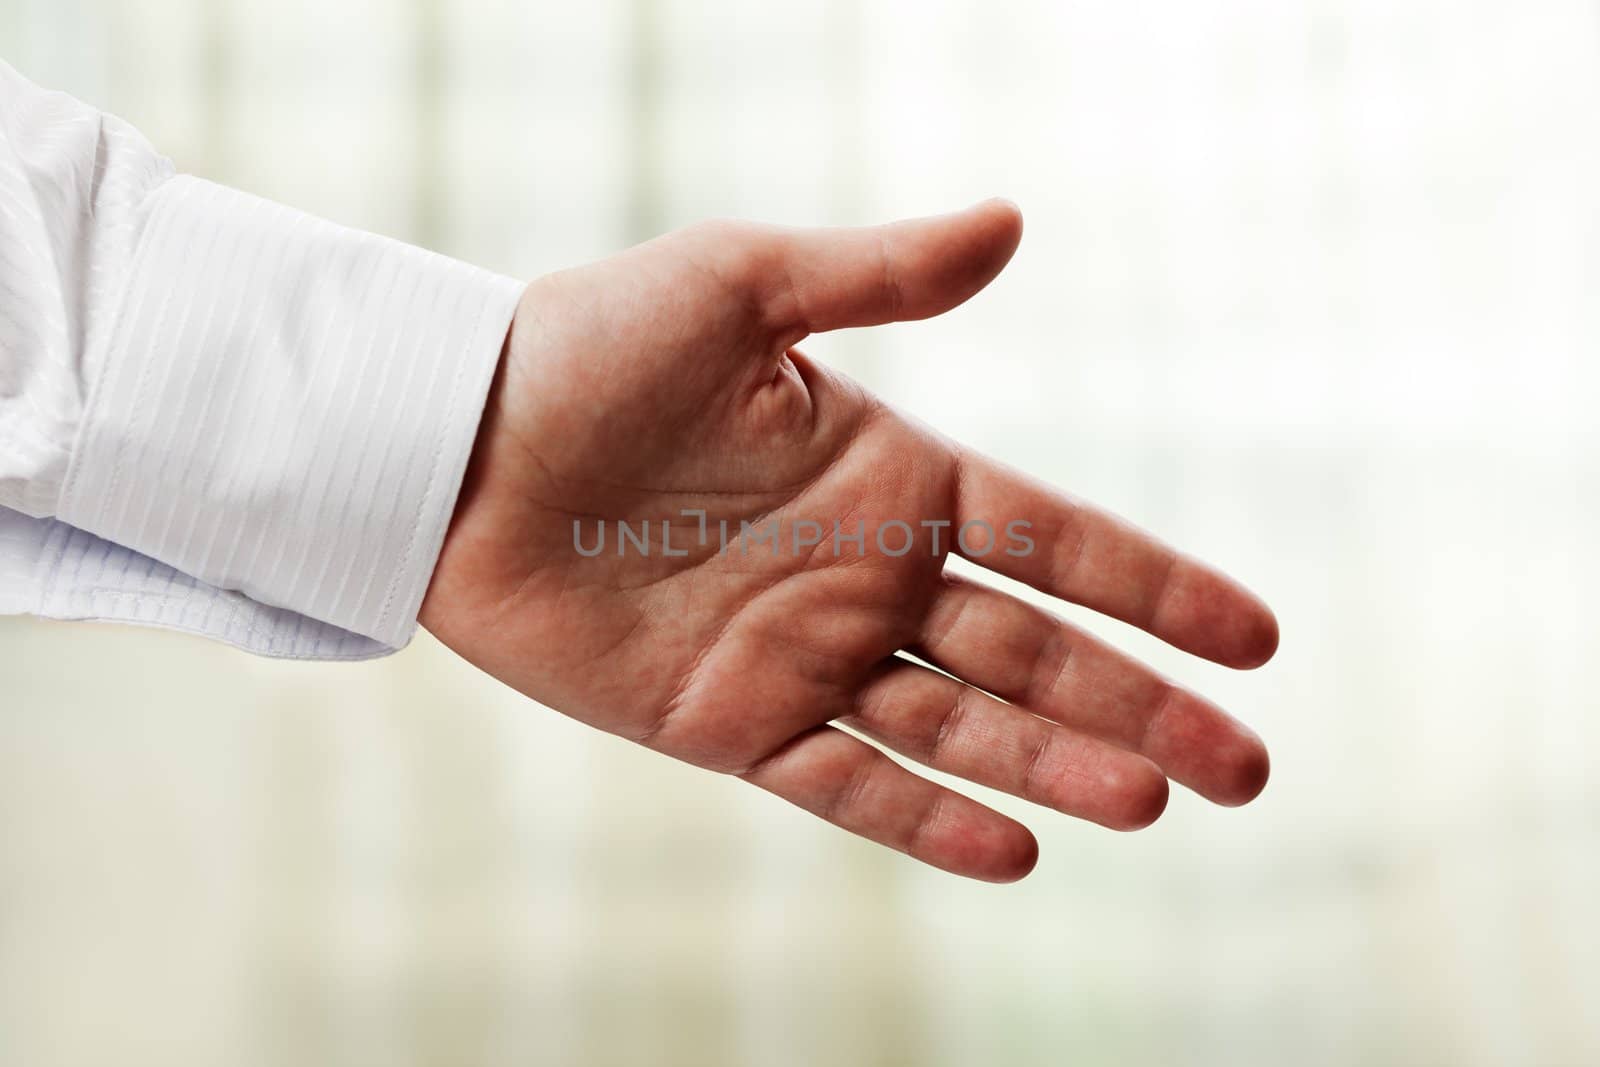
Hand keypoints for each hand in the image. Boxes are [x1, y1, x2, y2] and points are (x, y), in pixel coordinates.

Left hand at [419, 200, 1277, 881]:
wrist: (452, 447)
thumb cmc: (586, 348)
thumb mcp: (738, 285)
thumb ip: (878, 275)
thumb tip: (1012, 222)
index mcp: (891, 474)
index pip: (1058, 542)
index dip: (1157, 589)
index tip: (1256, 637)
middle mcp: (867, 576)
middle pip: (1036, 655)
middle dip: (1145, 705)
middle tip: (1251, 766)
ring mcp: (803, 657)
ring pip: (962, 726)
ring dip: (1062, 765)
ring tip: (1161, 802)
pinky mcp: (729, 724)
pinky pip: (846, 782)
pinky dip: (930, 818)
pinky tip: (1021, 848)